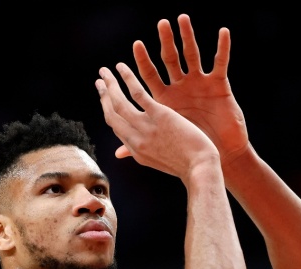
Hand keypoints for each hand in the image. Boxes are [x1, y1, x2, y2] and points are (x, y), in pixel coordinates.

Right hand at [95, 62, 218, 181]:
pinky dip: (127, 78)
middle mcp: (136, 139)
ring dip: (109, 85)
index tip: (105, 100)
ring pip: (119, 103)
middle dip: (103, 96)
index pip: (116, 128)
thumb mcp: (157, 161)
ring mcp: (146, 127)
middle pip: (111, 115)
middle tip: (99, 82)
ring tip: (104, 71)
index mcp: (136, 151)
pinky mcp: (159, 115)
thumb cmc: (187, 166)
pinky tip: (121, 67)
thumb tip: (120, 153)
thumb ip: (140, 152)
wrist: (201, 169)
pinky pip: (137, 94)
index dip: (108, 112)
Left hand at [132, 14, 249, 164]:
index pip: (148, 76)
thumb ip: (141, 141)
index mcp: (164, 97)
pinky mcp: (218, 85)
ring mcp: (199, 83)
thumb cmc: (188, 148)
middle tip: (160, 23)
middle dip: (165, 41)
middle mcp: (180, 86)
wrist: (216, 154)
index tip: (134, 46)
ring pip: (193, 54)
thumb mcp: (163, 140)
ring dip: (188, 36)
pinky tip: (223, 32)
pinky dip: (223, 48)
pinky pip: (221, 63)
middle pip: (170, 59)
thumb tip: (118, 152)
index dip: (140, 62)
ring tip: (182, 19)